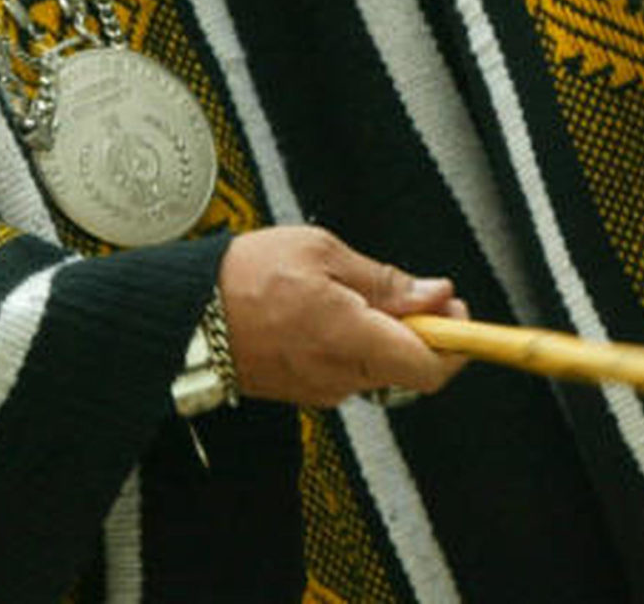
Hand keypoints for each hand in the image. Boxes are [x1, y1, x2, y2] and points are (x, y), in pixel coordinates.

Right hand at [216, 225, 466, 406]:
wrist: (185, 316)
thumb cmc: (247, 277)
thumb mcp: (322, 252)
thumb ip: (385, 280)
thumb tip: (436, 294)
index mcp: (352, 339)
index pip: (430, 369)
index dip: (456, 343)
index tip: (458, 312)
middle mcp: (341, 375)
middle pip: (409, 370)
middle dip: (423, 332)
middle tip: (415, 292)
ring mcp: (322, 388)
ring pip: (380, 369)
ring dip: (387, 336)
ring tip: (359, 292)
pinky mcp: (304, 391)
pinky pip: (349, 371)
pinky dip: (357, 345)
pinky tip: (335, 312)